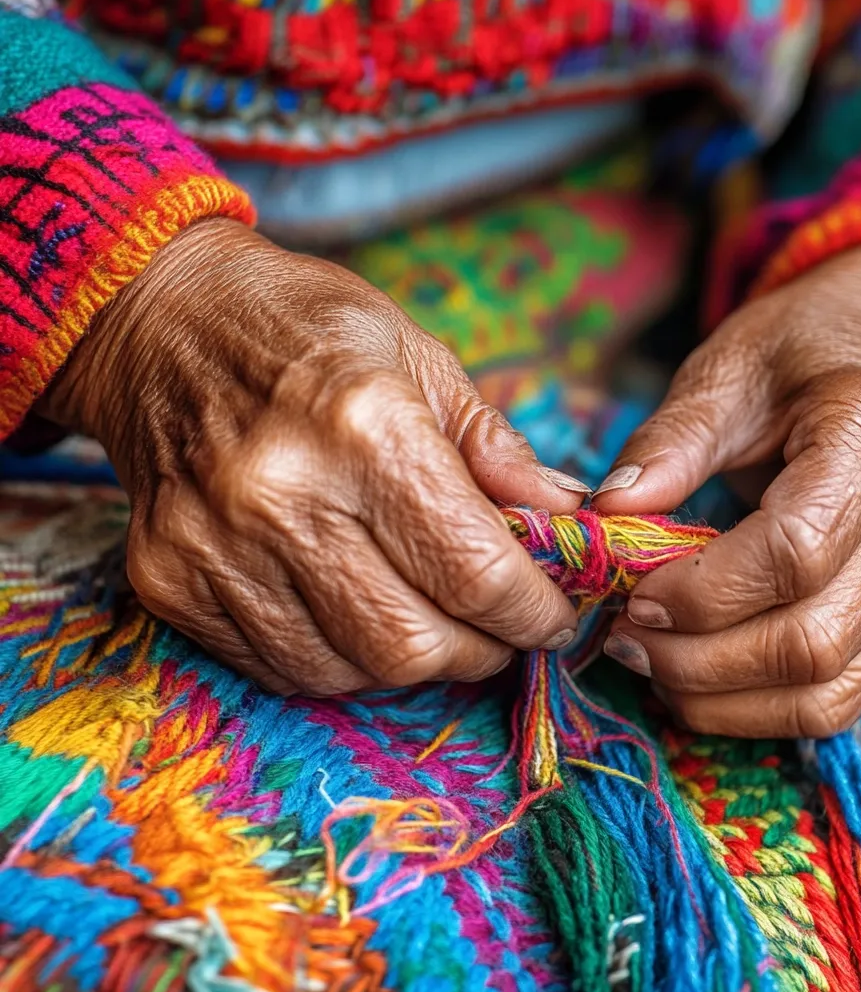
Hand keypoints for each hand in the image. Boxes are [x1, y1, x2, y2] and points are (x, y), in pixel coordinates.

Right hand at [40, 219, 584, 694]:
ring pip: (346, 671)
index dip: (532, 610)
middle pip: (410, 642)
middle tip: (500, 627)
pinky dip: (339, 659)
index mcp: (362, 423)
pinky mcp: (168, 580)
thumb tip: (568, 520)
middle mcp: (280, 492)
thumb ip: (495, 450)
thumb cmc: (307, 330)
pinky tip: (357, 612)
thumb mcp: (419, 356)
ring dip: (411, 661)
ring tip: (432, 618)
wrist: (160, 320)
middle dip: (479, 650)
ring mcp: (213, 544)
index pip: (473, 569)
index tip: (552, 613)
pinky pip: (278, 667)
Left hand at [593, 245, 860, 736]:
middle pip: (812, 640)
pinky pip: (841, 698)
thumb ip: (669, 443)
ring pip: (828, 689)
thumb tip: (605, 516)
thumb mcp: (726, 373)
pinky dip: (758, 708)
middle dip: (699, 661)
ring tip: (652, 667)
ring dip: (722, 698)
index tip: (632, 596)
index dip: (702, 592)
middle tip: (624, 641)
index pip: (793, 552)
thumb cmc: (798, 360)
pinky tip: (699, 682)